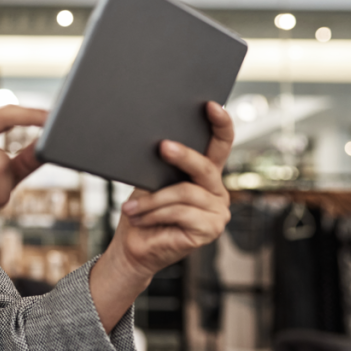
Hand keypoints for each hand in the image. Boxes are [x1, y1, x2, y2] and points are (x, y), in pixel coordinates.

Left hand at [108, 101, 233, 280]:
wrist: (133, 245)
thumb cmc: (141, 211)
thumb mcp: (149, 181)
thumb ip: (162, 166)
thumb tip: (160, 143)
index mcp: (204, 174)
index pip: (220, 144)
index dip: (220, 124)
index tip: (211, 105)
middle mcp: (216, 190)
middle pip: (205, 167)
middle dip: (182, 156)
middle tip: (162, 147)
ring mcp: (217, 211)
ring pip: (185, 193)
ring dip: (152, 200)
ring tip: (130, 208)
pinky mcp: (211, 229)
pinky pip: (181, 213)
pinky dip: (155, 214)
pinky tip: (140, 218)